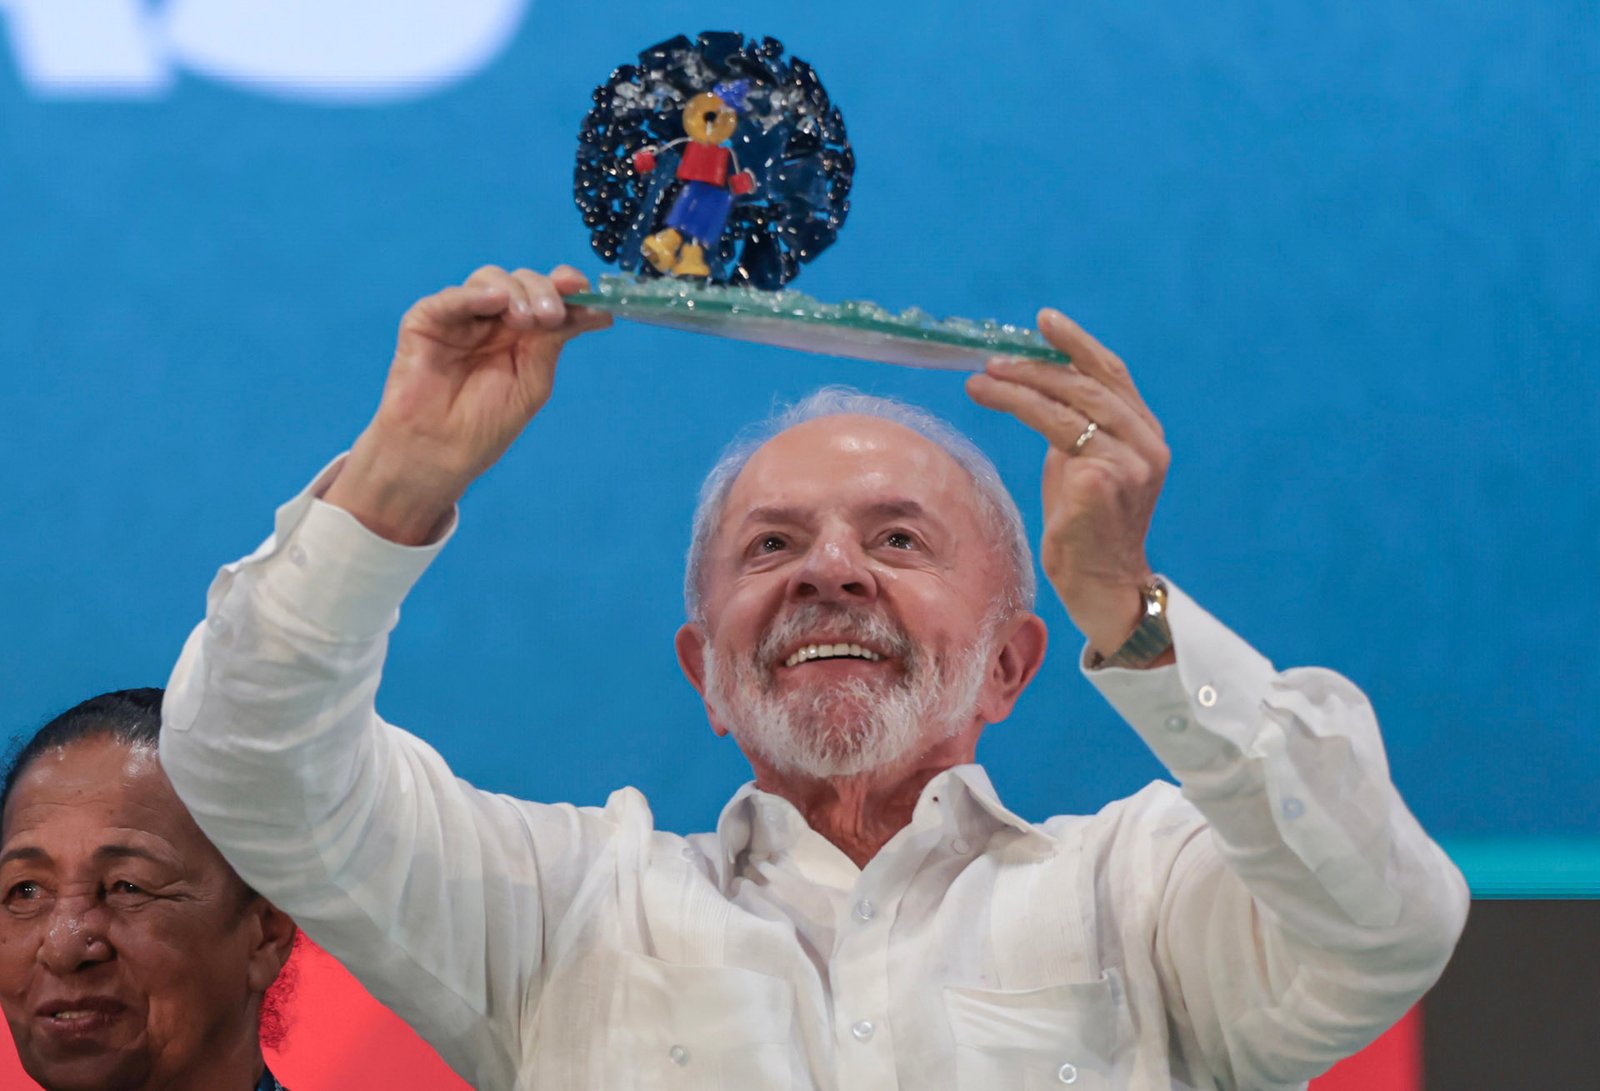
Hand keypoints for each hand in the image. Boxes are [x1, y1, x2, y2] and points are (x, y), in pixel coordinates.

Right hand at [326, 264, 610, 543]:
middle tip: (552, 316)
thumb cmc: (485, 424)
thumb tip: (599, 311)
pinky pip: (450, 297)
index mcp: (522, 333)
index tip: (583, 287)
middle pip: (523, 282)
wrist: (439, 452)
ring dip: (516, 293)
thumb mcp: (533, 380)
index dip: (566, 285)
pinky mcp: (426, 321)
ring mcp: (460, 317)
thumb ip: (554, 340)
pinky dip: (474, 294)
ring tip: (524, 321)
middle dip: (544, 291)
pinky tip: (496, 300)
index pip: (547, 295)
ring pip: (490, 279)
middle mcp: (493, 319)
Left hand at [966, 309, 1169, 658]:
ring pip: (1067, 408)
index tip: (1044, 319)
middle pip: (1088, 385)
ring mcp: (1128, 465)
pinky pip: (1055, 437)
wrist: (1100, 584)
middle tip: (992, 359)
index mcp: (1145, 433)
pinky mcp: (1102, 485)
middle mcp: (1146, 444)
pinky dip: (1020, 412)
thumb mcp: (1082, 464)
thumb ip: (1074, 425)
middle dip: (1035, 366)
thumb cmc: (1086, 526)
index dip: (1077, 343)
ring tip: (979, 381)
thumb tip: (1035, 383)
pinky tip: (991, 403)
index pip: (1112, 374)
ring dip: (1018, 387)